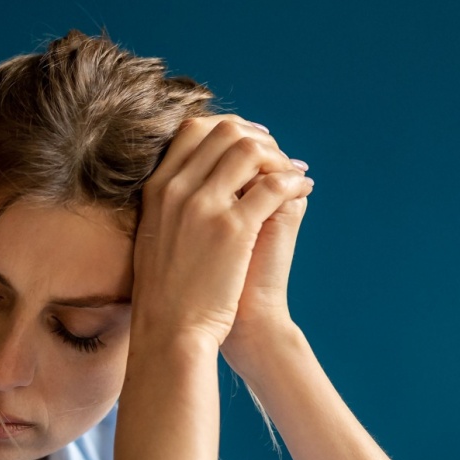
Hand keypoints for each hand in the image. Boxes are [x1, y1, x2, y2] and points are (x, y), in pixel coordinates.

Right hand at [131, 115, 313, 352]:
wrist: (171, 332)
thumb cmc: (167, 293)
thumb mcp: (155, 237)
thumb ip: (172, 204)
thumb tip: (198, 181)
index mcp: (156, 189)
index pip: (192, 130)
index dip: (228, 127)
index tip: (251, 141)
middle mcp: (177, 190)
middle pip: (224, 131)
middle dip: (259, 137)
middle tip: (278, 155)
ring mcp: (204, 206)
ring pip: (250, 151)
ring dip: (278, 156)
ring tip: (292, 173)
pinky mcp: (232, 229)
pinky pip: (274, 186)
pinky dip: (295, 181)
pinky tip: (304, 188)